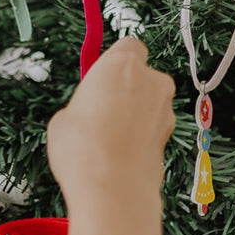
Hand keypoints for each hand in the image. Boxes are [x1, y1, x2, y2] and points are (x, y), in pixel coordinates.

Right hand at [46, 38, 173, 215]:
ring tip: (106, 138)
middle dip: (124, 88)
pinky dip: (139, 136)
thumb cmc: (83, 148)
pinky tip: (118, 154)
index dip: (113, 60)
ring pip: (148, 103)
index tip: (98, 74)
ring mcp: (165, 111)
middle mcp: (152, 81)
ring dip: (133, 113)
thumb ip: (83, 104)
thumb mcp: (64, 117)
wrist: (113, 190)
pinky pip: (151, 128)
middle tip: (98, 109)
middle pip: (141, 75)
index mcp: (124, 64)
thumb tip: (88, 113)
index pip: (129, 45)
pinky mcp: (169, 138)